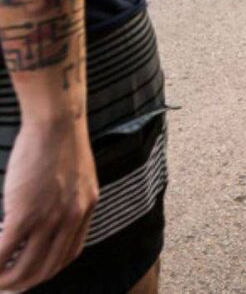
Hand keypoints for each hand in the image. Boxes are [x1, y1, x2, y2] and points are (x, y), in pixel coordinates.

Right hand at [0, 120, 97, 290]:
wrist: (58, 121)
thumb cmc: (60, 141)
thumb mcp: (77, 176)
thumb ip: (68, 199)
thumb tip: (49, 214)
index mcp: (85, 209)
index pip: (68, 255)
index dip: (46, 270)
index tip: (28, 273)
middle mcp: (71, 219)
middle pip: (45, 268)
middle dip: (21, 282)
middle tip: (3, 284)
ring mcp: (50, 218)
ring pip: (23, 267)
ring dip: (3, 279)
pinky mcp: (25, 213)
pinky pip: (3, 251)